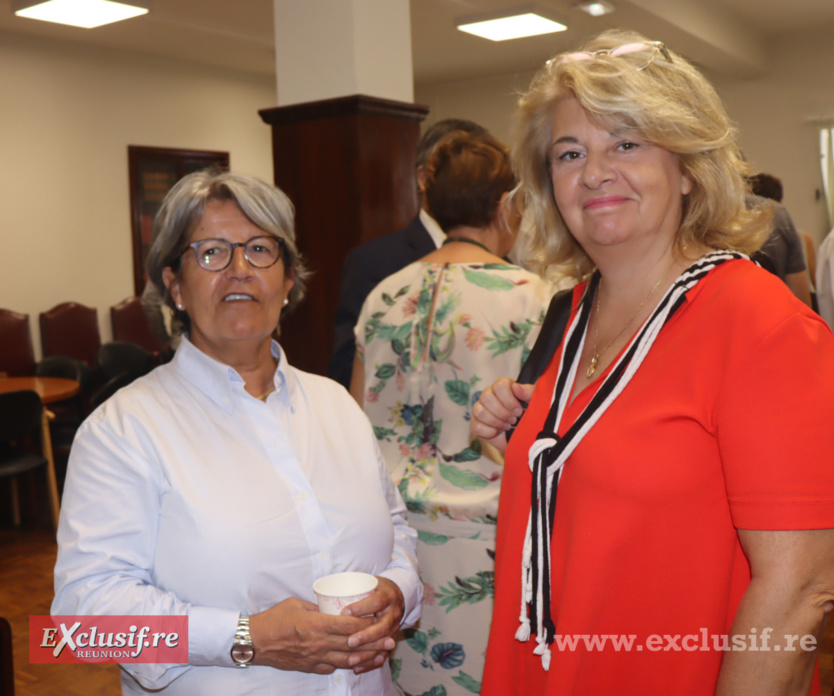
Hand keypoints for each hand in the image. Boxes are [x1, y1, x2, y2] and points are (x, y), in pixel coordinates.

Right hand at [249, 597, 377, 673]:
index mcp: (316, 625)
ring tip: (381, 655)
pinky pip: (332, 667)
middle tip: (391, 641)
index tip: (380, 621)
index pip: (349, 626)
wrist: (256, 642)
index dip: (367, 625)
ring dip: (366, 658)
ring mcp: (315, 657)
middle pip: (352, 644)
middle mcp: (319, 643)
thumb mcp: (297, 603)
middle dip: (374, 643)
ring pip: (346, 659)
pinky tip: (357, 663)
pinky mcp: (309, 667)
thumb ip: (316, 605)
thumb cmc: (274, 618)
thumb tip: (331, 603)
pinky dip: (347, 665)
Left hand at [342, 577, 404, 673]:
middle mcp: (393, 613)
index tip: (344, 612)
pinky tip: (357, 668)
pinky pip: (383, 654)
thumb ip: (353, 589)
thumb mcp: (370, 583)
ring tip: (350, 660)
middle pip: (382, 626)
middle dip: (366, 636)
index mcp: (387, 596)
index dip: (361, 608)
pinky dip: (370, 663)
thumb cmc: (377, 588)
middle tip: (349, 642)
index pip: (376, 602)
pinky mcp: (391, 639)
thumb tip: (325, 594)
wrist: (399, 595)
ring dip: (366, 653)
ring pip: (382, 643)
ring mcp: (394, 628)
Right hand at [471, 377, 534, 451]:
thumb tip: (516, 387)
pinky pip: (476, 426)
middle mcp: (489, 394)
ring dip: (496, 422)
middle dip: (503, 412)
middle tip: (513, 419)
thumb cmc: (530, 416)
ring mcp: (480, 408)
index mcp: (503, 386)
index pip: (499, 385)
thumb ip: (529, 392)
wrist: (523, 436)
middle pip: (487, 397)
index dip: (509, 400)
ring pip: (479, 411)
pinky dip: (489, 432)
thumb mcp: (535, 403)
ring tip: (507, 426)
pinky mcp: (475, 423)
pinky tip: (498, 432)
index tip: (519, 410)